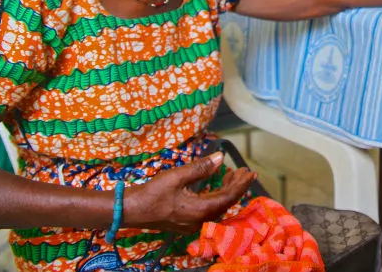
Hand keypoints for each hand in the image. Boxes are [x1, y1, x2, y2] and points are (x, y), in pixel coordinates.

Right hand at [125, 152, 255, 233]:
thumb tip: (220, 157)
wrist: (131, 211)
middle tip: (244, 172)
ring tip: (232, 176)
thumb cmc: (152, 194)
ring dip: (227, 191)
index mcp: (200, 210)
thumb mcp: (177, 176)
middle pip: (226, 203)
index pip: (229, 197)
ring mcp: (193, 223)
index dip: (241, 184)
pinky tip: (216, 186)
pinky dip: (216, 196)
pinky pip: (208, 210)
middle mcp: (200, 220)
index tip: (250, 173)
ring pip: (217, 207)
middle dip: (237, 187)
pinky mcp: (187, 222)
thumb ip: (200, 168)